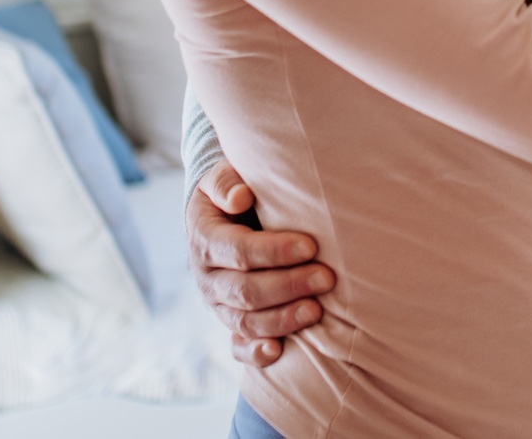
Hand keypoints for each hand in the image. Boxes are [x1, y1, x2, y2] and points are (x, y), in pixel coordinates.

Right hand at [186, 161, 333, 366]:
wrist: (222, 215)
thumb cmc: (235, 191)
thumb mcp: (222, 177)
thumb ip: (226, 181)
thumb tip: (241, 197)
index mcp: (205, 239)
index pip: (237, 250)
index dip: (273, 251)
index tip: (310, 246)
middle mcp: (207, 277)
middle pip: (244, 290)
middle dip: (287, 286)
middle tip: (326, 278)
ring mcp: (217, 304)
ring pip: (244, 321)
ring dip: (282, 320)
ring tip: (317, 311)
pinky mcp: (230, 321)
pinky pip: (237, 346)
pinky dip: (255, 353)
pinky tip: (278, 352)